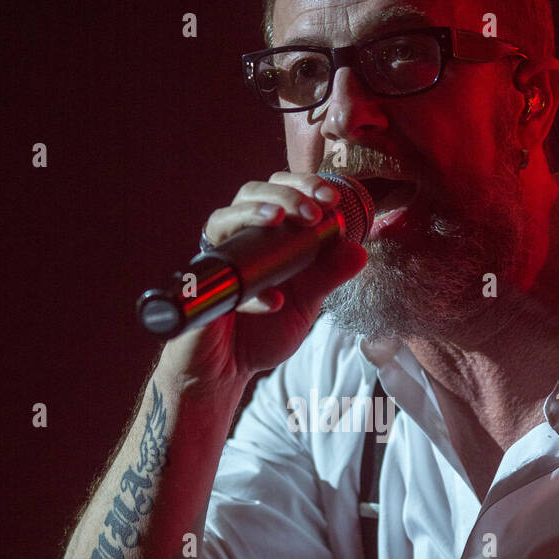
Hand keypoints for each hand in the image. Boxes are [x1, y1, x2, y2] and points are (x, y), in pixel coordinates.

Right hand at [157, 172, 367, 395]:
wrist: (227, 372)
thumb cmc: (260, 333)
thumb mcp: (305, 303)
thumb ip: (328, 277)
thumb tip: (358, 251)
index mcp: (263, 238)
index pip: (278, 193)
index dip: (302, 186)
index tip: (330, 197)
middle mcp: (235, 242)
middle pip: (249, 193)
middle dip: (283, 195)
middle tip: (312, 212)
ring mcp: (215, 264)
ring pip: (222, 220)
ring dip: (253, 213)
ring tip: (279, 221)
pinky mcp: (200, 293)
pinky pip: (222, 281)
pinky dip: (251, 293)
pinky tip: (273, 301)